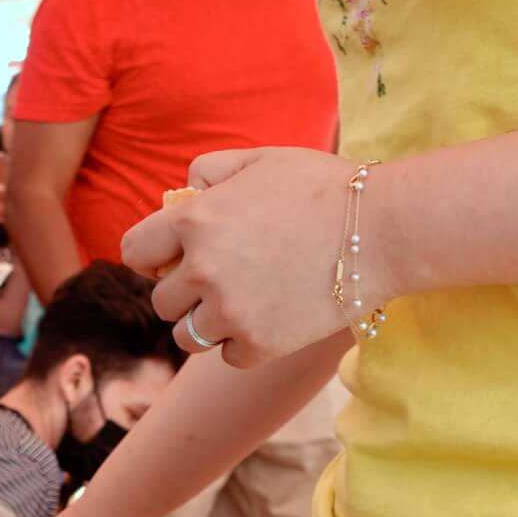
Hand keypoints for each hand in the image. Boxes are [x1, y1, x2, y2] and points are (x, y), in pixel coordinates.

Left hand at [120, 148, 363, 367]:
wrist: (382, 230)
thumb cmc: (323, 188)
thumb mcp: (261, 160)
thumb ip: (211, 171)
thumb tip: (183, 193)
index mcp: (196, 221)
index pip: (135, 252)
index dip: (154, 256)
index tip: (173, 259)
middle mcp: (203, 270)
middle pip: (162, 301)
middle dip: (187, 292)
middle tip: (226, 280)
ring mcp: (230, 312)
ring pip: (187, 336)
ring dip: (207, 325)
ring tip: (242, 304)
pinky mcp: (258, 345)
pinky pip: (227, 356)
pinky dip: (244, 344)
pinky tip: (270, 319)